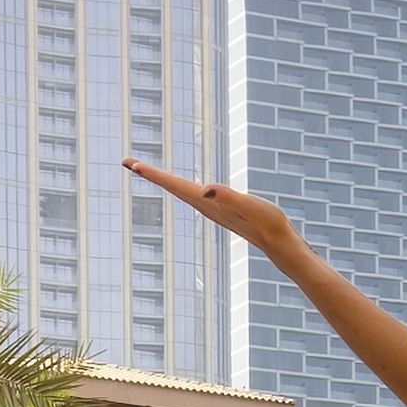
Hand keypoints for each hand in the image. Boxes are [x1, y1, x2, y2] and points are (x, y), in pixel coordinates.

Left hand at [129, 159, 296, 250]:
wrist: (279, 244)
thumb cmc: (267, 223)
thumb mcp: (248, 204)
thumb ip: (227, 196)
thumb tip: (205, 188)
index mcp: (207, 203)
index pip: (175, 185)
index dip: (154, 174)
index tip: (133, 164)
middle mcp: (205, 207)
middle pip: (171, 188)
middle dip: (150, 174)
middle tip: (127, 162)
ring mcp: (213, 210)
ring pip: (181, 192)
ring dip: (163, 181)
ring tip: (146, 171)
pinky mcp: (222, 210)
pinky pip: (194, 195)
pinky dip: (181, 187)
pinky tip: (184, 187)